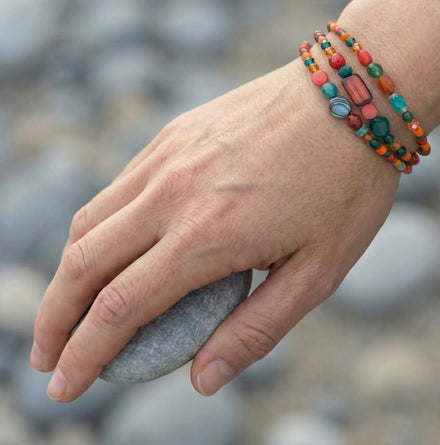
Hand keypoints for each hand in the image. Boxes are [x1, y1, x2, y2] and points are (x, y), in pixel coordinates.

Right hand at [31, 58, 398, 401]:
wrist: (352, 95)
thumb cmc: (345, 187)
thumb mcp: (319, 272)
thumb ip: (256, 329)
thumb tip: (202, 379)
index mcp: (206, 237)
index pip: (121, 307)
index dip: (84, 353)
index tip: (64, 385)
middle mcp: (172, 193)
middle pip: (84, 264)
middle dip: (55, 318)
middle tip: (46, 356)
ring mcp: (168, 156)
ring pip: (91, 220)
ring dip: (68, 271)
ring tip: (65, 306)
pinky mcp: (175, 133)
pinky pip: (119, 186)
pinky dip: (97, 225)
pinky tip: (109, 243)